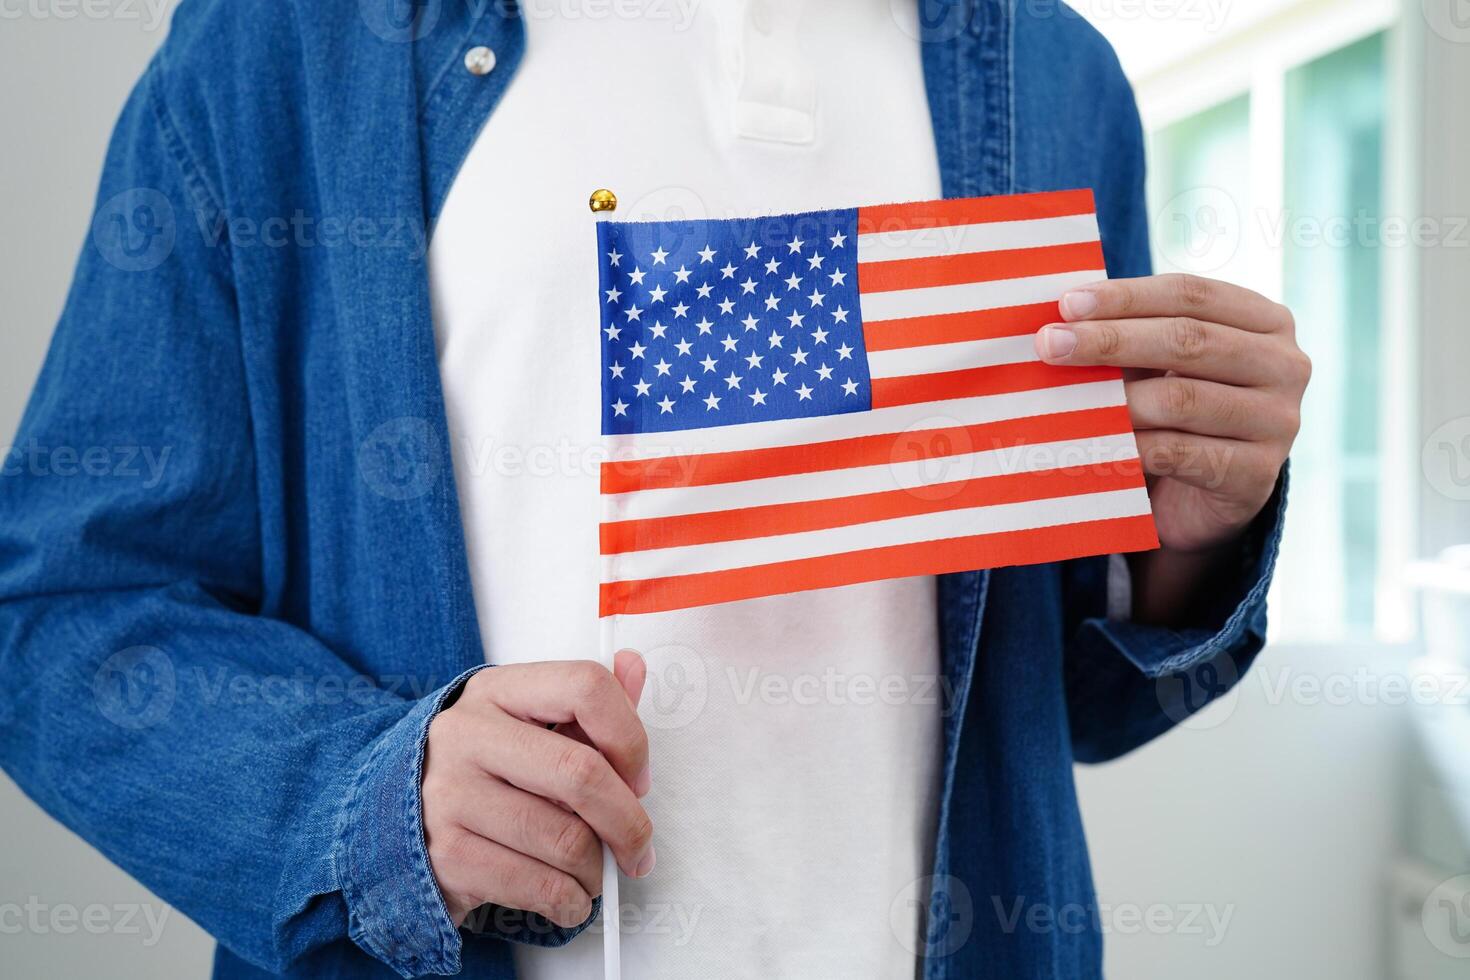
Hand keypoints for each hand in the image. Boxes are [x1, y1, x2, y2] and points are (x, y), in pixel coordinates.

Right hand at [423, 651, 653, 928]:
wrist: (391, 825)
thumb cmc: (480, 774)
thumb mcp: (525, 725)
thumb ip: (585, 704)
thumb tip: (634, 669)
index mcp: (497, 691)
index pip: (585, 687)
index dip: (630, 737)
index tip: (639, 779)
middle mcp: (467, 734)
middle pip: (580, 773)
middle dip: (628, 823)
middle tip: (638, 849)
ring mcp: (449, 795)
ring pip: (564, 839)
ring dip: (596, 870)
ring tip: (593, 874)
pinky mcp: (445, 855)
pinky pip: (537, 885)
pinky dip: (569, 902)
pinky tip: (569, 897)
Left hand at [1036, 273, 1309, 553]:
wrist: (1203, 500)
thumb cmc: (1177, 415)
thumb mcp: (1162, 366)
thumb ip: (1130, 335)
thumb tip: (1060, 317)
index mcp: (1266, 321)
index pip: (1191, 294)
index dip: (1126, 296)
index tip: (1066, 303)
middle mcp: (1285, 365)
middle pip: (1188, 340)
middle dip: (1110, 339)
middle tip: (1050, 344)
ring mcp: (1279, 422)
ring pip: (1182, 399)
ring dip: (1116, 398)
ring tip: (1064, 398)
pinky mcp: (1256, 475)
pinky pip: (1179, 453)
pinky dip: (1130, 446)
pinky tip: (1092, 442)